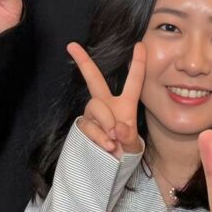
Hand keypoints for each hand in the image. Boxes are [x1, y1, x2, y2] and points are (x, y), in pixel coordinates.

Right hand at [68, 42, 145, 159]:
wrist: (111, 167)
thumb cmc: (125, 151)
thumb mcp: (132, 146)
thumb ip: (129, 138)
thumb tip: (118, 129)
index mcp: (125, 104)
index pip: (133, 81)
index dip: (138, 63)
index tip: (139, 44)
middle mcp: (107, 104)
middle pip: (94, 79)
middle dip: (83, 61)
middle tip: (72, 45)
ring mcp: (93, 114)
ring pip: (96, 106)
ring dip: (106, 122)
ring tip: (114, 139)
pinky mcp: (83, 125)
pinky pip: (89, 125)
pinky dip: (99, 136)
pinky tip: (107, 146)